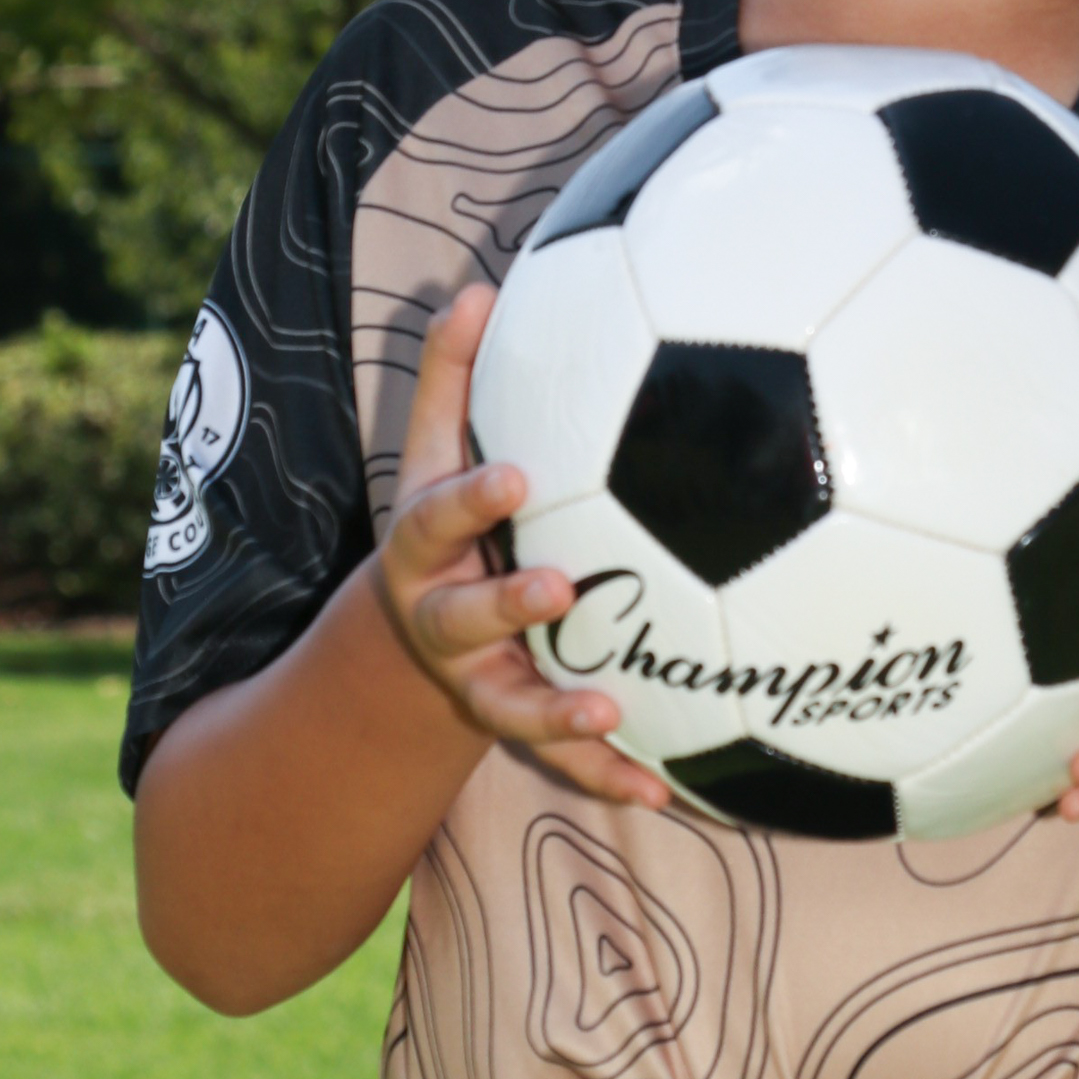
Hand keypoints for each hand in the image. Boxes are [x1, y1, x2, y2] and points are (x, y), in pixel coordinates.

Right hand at [372, 285, 670, 809]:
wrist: (413, 636)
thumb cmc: (449, 519)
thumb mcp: (434, 450)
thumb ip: (449, 376)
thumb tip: (477, 288)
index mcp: (425, 547)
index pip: (437, 515)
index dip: (471, 496)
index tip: (515, 473)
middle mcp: (445, 619)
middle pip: (464, 616)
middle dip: (508, 605)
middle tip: (559, 588)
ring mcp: (480, 680)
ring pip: (510, 704)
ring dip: (556, 712)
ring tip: (607, 712)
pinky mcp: (520, 723)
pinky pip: (563, 761)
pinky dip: (609, 776)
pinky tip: (665, 791)